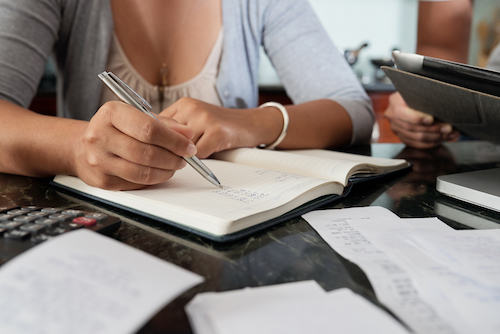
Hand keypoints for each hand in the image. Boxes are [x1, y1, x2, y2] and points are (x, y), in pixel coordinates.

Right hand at [73, 101, 196, 189]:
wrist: (81, 147)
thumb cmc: (115, 129)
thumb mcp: (136, 116)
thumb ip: (164, 123)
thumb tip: (188, 134)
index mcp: (111, 113)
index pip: (149, 129)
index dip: (174, 140)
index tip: (189, 146)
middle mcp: (100, 136)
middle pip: (147, 153)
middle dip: (173, 157)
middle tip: (184, 158)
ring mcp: (99, 160)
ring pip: (143, 172)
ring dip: (166, 171)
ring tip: (175, 165)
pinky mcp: (102, 181)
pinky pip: (136, 183)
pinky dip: (154, 179)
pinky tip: (160, 172)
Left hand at [161, 98, 264, 157]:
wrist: (252, 123)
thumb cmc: (221, 127)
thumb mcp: (195, 121)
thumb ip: (176, 129)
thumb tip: (152, 146)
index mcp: (183, 104)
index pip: (156, 124)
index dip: (158, 140)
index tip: (161, 149)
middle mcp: (191, 107)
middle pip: (167, 137)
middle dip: (172, 150)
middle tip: (181, 154)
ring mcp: (204, 118)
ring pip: (182, 147)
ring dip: (189, 155)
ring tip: (203, 148)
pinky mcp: (217, 131)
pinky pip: (198, 154)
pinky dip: (204, 157)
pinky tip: (213, 149)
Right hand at [384, 92, 459, 147]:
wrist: (412, 98)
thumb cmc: (419, 93)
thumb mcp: (420, 91)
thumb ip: (427, 98)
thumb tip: (444, 107)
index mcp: (395, 102)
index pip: (402, 113)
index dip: (417, 118)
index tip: (431, 119)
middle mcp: (393, 116)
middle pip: (411, 127)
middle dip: (432, 129)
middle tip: (448, 128)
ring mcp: (396, 128)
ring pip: (416, 138)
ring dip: (435, 137)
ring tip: (450, 134)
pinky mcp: (402, 137)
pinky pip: (417, 144)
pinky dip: (431, 143)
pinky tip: (443, 139)